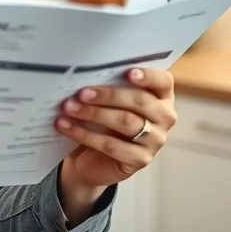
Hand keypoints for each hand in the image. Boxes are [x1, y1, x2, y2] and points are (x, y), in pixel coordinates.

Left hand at [56, 67, 175, 189]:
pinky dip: (84, 134)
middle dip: (108, 95)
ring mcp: (155, 140)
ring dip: (93, 113)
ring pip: (125, 122)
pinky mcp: (141, 160)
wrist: (94, 158)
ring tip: (68, 107)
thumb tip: (86, 72)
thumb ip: (109, 86)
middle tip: (81, 92)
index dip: (147, 76)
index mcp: (161, 96)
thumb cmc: (103, 121)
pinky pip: (111, 145)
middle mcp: (164, 117)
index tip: (127, 72)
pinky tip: (66, 126)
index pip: (163, 81)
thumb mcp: (109, 101)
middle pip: (140, 101)